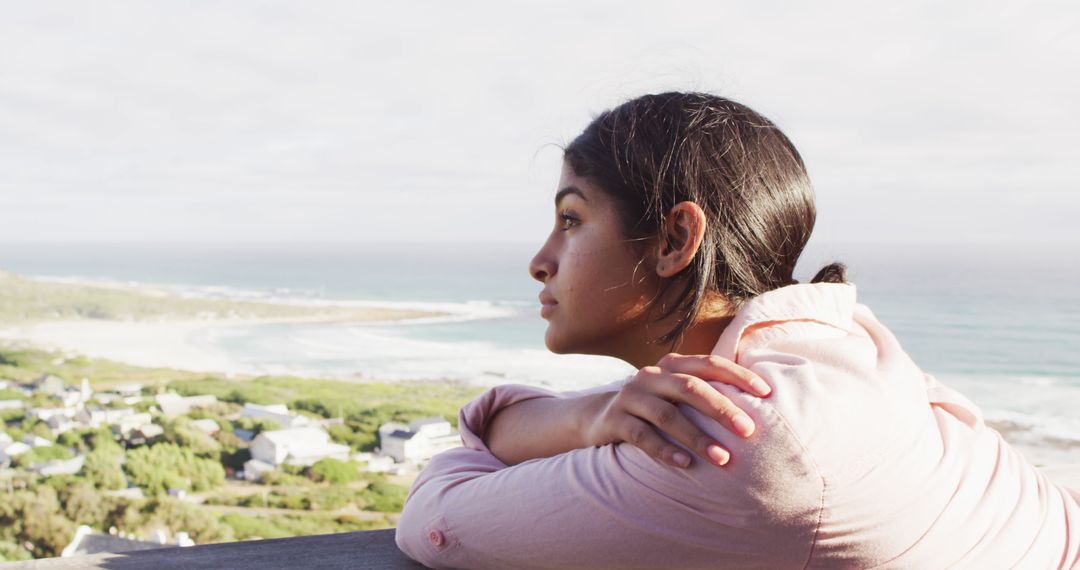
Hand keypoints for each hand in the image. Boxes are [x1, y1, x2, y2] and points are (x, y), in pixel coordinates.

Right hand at [581, 353, 770, 467]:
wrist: (597, 417)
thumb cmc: (652, 408)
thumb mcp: (675, 394)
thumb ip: (705, 392)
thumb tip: (759, 404)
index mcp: (671, 366)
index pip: (708, 364)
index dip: (738, 376)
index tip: (766, 393)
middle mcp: (650, 377)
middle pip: (690, 388)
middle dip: (722, 409)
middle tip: (748, 430)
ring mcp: (630, 397)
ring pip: (667, 415)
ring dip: (697, 437)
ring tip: (722, 459)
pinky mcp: (614, 421)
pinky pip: (641, 436)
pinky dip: (664, 450)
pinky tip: (685, 464)